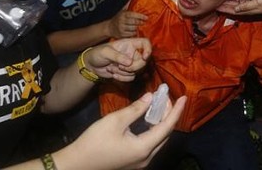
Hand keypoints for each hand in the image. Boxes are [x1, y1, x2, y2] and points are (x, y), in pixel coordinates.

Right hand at [56, 93, 186, 169]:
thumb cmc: (94, 141)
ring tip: (160, 106)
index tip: (184, 97)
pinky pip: (150, 144)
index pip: (167, 126)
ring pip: (158, 140)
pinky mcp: (133, 162)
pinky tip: (149, 120)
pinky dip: (153, 130)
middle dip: (169, 115)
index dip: (176, 111)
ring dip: (161, 123)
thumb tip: (151, 98)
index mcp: (144, 148)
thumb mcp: (115, 121)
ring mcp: (140, 162)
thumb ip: (136, 109)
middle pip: (165, 134)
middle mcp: (146, 158)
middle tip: (167, 98)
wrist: (76, 164)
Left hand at [87, 38, 151, 81]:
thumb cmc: (97, 53)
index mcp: (129, 44)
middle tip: (120, 67)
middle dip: (133, 67)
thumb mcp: (105, 52)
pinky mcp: (127, 72)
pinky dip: (122, 78)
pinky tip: (113, 74)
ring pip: (137, 71)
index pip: (145, 43)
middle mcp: (132, 53)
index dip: (148, 49)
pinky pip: (131, 77)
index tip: (144, 57)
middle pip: (143, 61)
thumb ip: (117, 56)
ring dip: (124, 73)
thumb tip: (129, 62)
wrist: (91, 66)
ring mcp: (131, 63)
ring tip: (111, 68)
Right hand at [108, 9, 147, 38]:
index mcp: (123, 15)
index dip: (140, 16)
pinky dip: (134, 33)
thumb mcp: (121, 11)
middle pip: (134, 22)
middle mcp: (121, 21)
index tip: (146, 17)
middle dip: (140, 22)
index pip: (133, 14)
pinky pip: (131, 34)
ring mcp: (121, 28)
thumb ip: (127, 5)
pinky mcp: (122, 34)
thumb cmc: (118, 18)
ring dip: (138, 28)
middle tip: (145, 22)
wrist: (109, 27)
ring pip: (133, 28)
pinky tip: (136, 31)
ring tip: (141, 26)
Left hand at [217, 0, 261, 15]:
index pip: (231, 10)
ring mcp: (248, 3)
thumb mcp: (256, 3)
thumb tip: (236, 9)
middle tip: (212, 1)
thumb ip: (246, 6)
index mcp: (246, 9)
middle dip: (222, 4)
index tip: (214, 6)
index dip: (222, 8)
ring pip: (234, 2)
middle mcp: (245, 7)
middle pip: (231, 6)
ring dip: (227, 1)